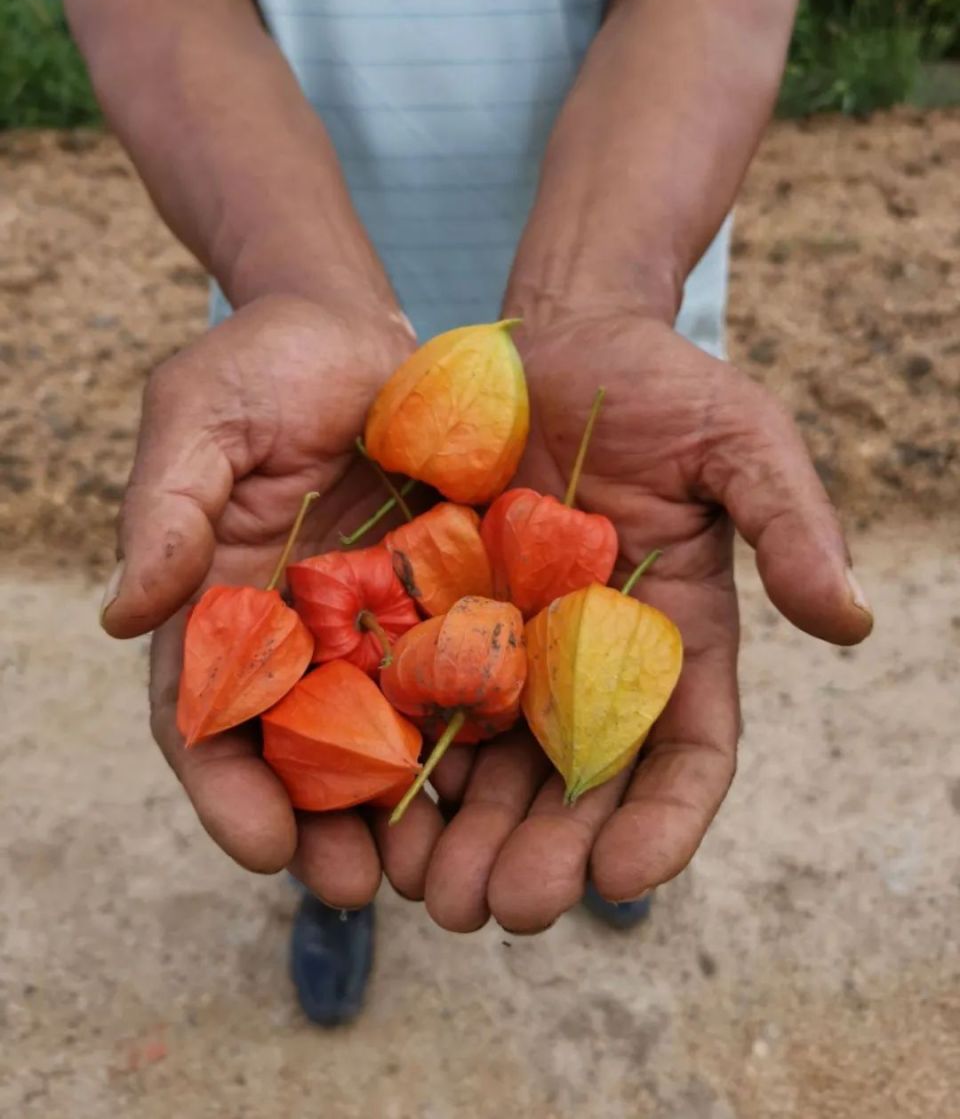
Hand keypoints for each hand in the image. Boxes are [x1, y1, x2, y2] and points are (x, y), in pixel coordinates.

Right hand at [101, 294, 446, 906]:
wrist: (360, 330)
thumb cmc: (264, 365)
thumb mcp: (198, 418)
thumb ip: (165, 509)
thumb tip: (121, 615)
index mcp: (219, 607)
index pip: (204, 716)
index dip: (226, 788)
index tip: (266, 846)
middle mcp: (294, 634)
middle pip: (298, 751)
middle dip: (320, 826)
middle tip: (355, 888)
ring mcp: (373, 624)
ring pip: (382, 734)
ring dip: (401, 807)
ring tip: (436, 866)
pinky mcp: (444, 600)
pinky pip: (457, 676)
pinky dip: (470, 733)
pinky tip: (500, 779)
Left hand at [424, 311, 871, 932]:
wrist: (550, 339)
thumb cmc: (654, 384)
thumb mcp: (736, 436)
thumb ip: (788, 520)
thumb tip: (849, 620)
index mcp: (676, 637)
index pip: (686, 751)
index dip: (665, 822)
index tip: (623, 880)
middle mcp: (594, 660)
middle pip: (579, 783)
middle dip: (548, 855)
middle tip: (506, 909)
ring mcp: (513, 645)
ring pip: (495, 768)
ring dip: (469, 839)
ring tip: (434, 892)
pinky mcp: (438, 617)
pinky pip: (419, 703)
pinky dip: (404, 766)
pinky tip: (374, 815)